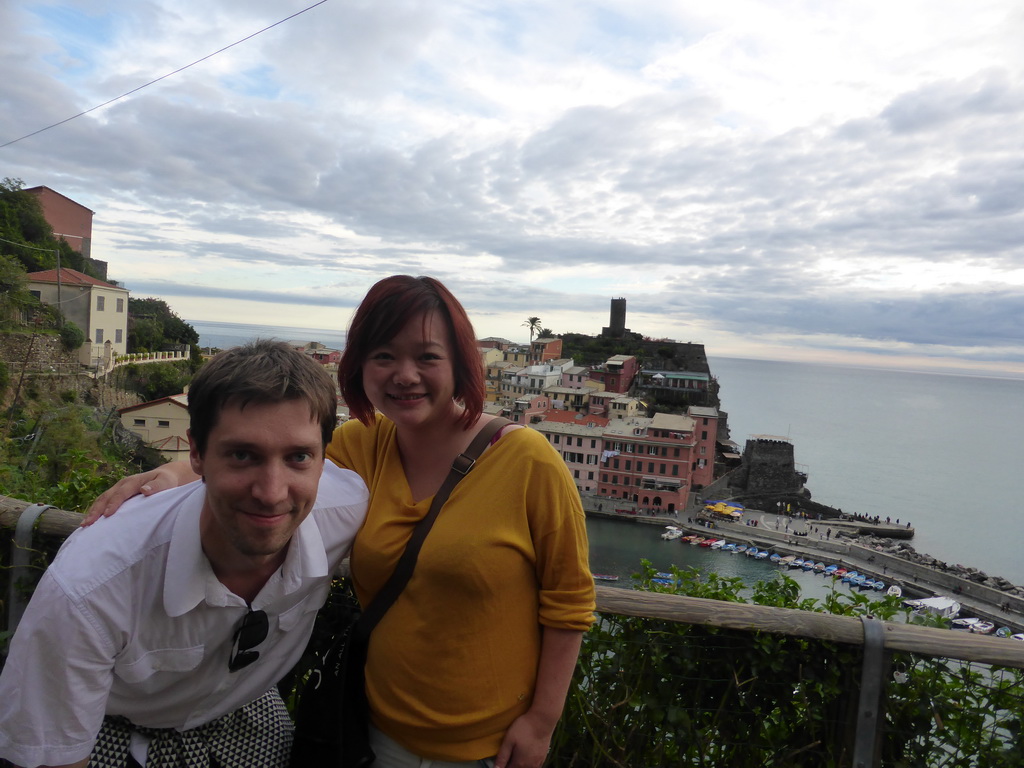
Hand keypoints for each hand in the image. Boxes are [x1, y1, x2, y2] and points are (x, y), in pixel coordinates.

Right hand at [82, 463, 196, 525]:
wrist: (164, 476)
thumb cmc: (165, 481)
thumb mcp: (165, 482)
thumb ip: (157, 486)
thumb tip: (144, 490)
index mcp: (133, 482)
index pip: (121, 493)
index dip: (114, 503)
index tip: (108, 514)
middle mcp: (122, 484)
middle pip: (106, 496)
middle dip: (96, 509)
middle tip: (88, 523)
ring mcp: (118, 489)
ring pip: (102, 499)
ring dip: (93, 511)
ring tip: (85, 525)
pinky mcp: (117, 495)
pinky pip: (104, 502)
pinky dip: (96, 511)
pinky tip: (91, 522)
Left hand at [494, 710, 553, 767]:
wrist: (542, 721)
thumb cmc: (524, 728)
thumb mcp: (509, 740)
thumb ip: (502, 756)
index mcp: (519, 763)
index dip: (503, 766)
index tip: (502, 760)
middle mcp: (529, 766)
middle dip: (512, 765)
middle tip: (509, 756)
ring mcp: (538, 762)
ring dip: (520, 765)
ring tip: (517, 756)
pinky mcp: (543, 757)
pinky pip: (535, 766)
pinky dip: (529, 764)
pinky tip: (527, 757)